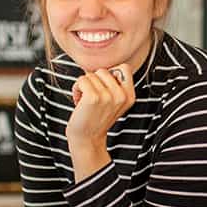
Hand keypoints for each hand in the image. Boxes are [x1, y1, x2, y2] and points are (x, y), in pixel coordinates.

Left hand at [66, 65, 134, 180]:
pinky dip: (77, 88)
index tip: (104, 88)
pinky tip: (79, 100)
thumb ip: (115, 85)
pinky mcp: (93, 97)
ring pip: (91, 75)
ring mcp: (108, 96)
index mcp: (130, 96)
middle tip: (92, 97)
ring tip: (85, 101)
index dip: (110, 75)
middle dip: (94, 81)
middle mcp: (122, 96)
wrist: (87, 139)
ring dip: (84, 86)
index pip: (124, 68)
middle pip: (103, 70)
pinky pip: (82, 80)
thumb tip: (104, 68)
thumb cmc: (96, 117)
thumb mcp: (114, 102)